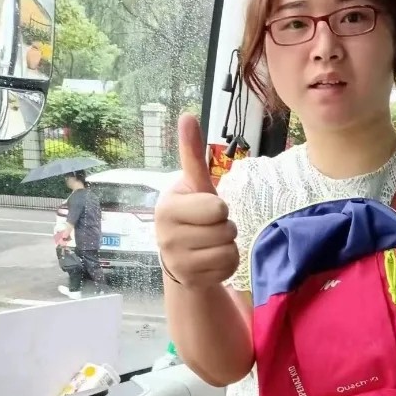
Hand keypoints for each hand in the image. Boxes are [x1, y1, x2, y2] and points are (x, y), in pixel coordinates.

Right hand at [155, 113, 238, 287]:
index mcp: (168, 208)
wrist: (179, 254)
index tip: (206, 209)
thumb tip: (187, 116)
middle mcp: (167, 237)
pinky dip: (227, 263)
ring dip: (228, 245)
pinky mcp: (190, 280)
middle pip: (226, 230)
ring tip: (211, 242)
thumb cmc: (191, 214)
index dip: (219, 208)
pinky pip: (228, 267)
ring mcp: (177, 262)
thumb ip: (192, 154)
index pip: (217, 207)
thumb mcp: (194, 185)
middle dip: (225, 227)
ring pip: (229, 250)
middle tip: (210, 227)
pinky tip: (212, 259)